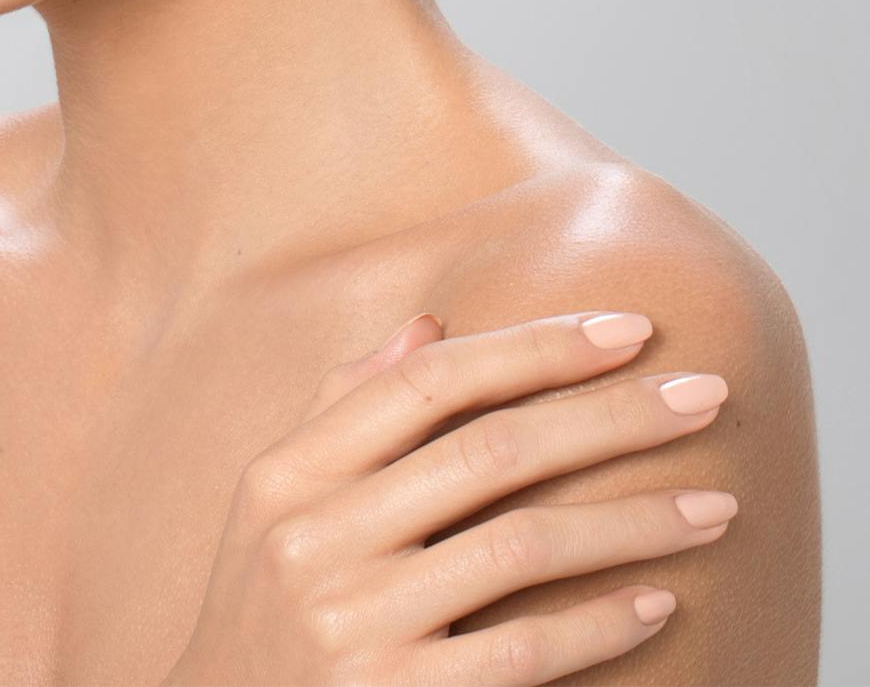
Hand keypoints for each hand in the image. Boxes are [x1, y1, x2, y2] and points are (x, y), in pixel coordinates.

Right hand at [161, 309, 733, 685]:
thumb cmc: (264, 610)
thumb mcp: (276, 506)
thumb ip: (346, 412)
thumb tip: (428, 326)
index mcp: (288, 474)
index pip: (428, 383)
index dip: (534, 348)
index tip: (628, 329)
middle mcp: (316, 539)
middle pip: (490, 451)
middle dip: (611, 416)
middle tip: (704, 395)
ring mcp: (355, 623)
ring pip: (522, 545)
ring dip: (634, 522)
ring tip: (715, 507)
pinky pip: (522, 652)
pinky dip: (598, 624)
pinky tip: (657, 603)